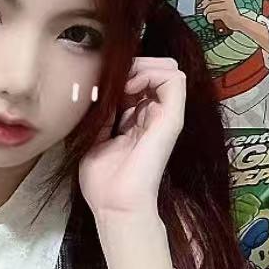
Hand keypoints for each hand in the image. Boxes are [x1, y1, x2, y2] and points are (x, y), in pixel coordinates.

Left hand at [77, 55, 186, 216]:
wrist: (115, 204)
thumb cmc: (103, 181)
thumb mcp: (94, 138)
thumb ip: (102, 113)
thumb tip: (101, 87)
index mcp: (137, 120)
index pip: (138, 80)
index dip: (122, 73)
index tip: (101, 85)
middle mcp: (154, 116)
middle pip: (155, 69)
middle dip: (133, 64)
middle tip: (113, 79)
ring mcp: (165, 116)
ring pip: (167, 68)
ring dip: (141, 67)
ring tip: (122, 84)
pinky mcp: (172, 119)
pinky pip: (174, 79)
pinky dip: (151, 74)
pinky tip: (130, 88)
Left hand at [197, 0, 240, 30]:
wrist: (237, 21)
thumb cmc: (227, 10)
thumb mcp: (224, 0)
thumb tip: (202, 0)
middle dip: (203, 4)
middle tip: (201, 6)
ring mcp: (227, 5)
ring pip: (209, 7)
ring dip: (206, 12)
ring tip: (208, 14)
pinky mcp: (225, 13)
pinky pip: (211, 15)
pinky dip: (209, 18)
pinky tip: (211, 19)